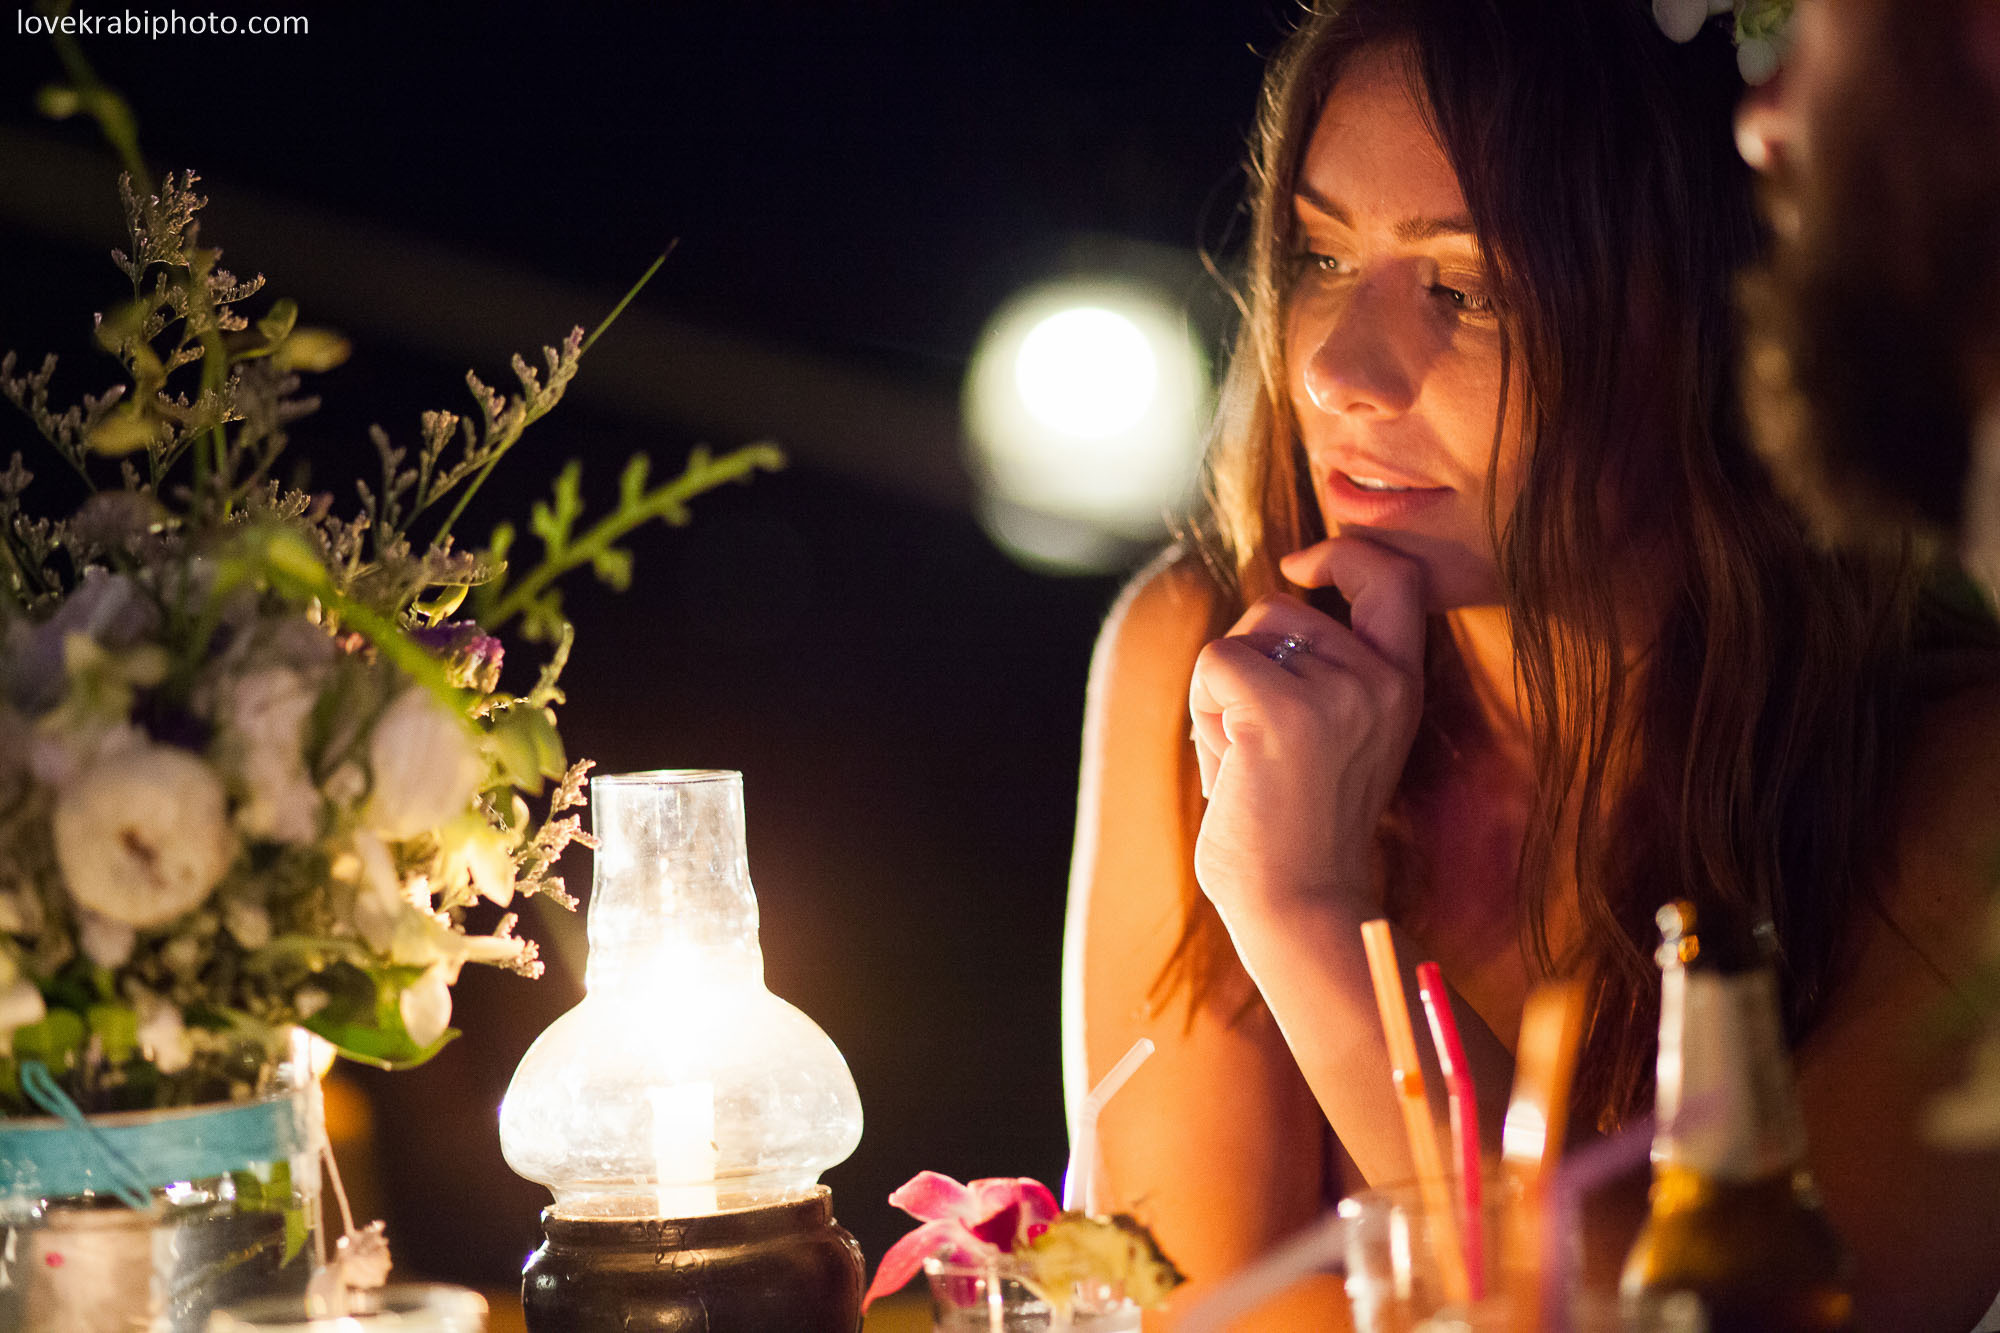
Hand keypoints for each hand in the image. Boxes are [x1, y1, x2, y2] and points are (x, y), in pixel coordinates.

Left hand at [1187, 536, 1426, 932]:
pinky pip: (1213, 663)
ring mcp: (1337, 692)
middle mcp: (1380, 681)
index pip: (1395, 577)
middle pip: (1279, 609)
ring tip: (1248, 763)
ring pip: (1241, 639)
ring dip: (1220, 697)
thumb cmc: (1298, 827)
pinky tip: (1230, 770)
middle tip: (1259, 747)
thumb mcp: (1337, 734)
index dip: (1344, 552)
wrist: (1299, 905)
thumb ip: (1325, 670)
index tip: (1300, 567)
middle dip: (1246, 667)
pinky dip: (1202, 713)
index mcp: (1401, 685)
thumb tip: (1278, 596)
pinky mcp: (1282, 710)